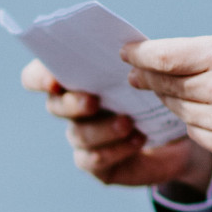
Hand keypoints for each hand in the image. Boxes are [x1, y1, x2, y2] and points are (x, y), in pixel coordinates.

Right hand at [20, 57, 211, 189]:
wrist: (175, 134)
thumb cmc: (154, 93)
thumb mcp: (146, 71)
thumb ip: (131, 58)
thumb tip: (130, 48)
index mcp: (75, 78)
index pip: (37, 76)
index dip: (39, 78)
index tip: (54, 81)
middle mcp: (71, 108)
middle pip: (55, 106)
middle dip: (72, 104)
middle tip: (94, 102)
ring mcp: (82, 137)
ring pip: (78, 134)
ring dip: (103, 129)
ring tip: (129, 122)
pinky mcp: (96, 163)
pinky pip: (94, 160)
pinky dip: (116, 150)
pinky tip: (138, 139)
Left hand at [120, 28, 211, 167]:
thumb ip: (207, 48)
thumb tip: (166, 59)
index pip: (165, 57)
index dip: (140, 55)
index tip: (126, 53)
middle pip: (166, 85)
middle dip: (147, 78)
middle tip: (136, 74)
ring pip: (177, 110)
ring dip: (169, 100)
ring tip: (167, 90)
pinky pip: (195, 132)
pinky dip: (193, 120)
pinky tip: (200, 110)